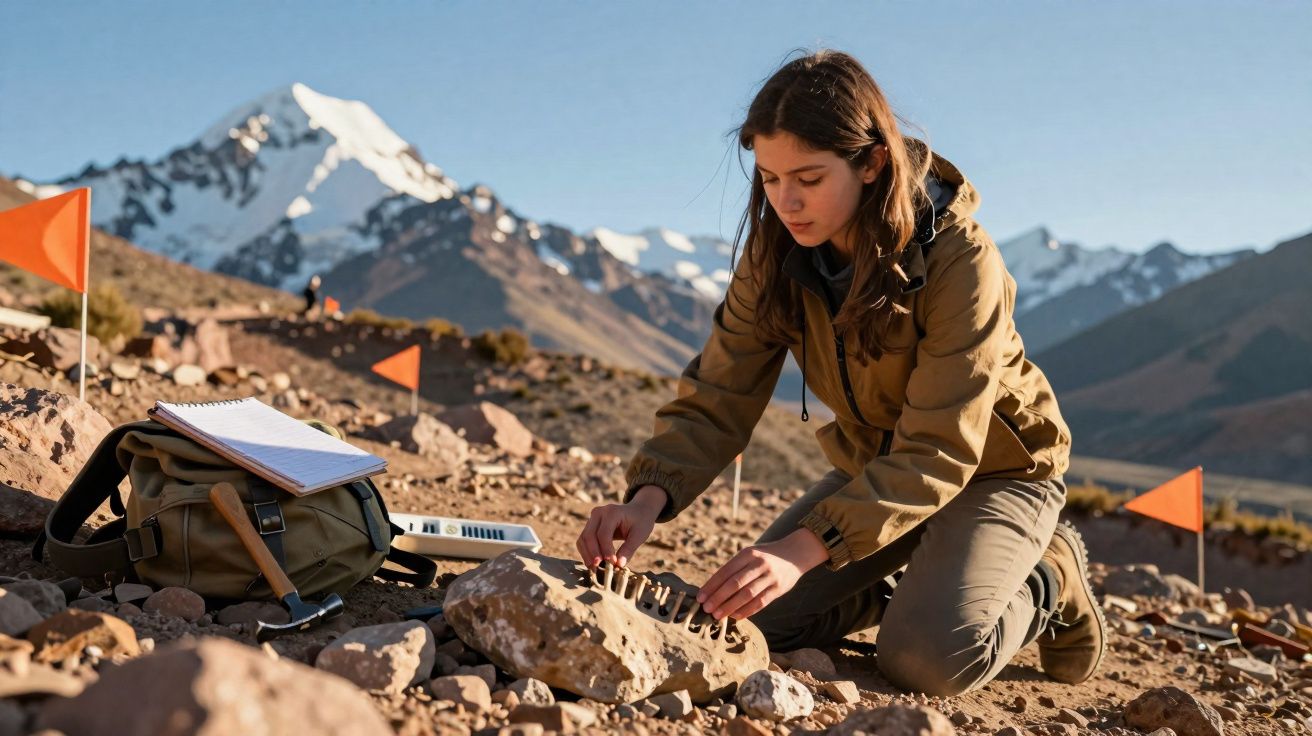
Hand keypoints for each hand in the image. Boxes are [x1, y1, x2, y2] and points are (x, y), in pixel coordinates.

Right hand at [576, 485, 666, 568]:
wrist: (638, 511)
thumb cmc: (640, 522)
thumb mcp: (639, 535)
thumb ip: (629, 549)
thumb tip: (619, 565)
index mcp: (612, 512)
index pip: (603, 534)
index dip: (606, 550)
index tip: (612, 564)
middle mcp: (599, 513)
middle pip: (589, 535)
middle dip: (593, 554)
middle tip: (599, 569)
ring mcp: (592, 518)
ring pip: (583, 538)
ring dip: (587, 555)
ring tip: (594, 569)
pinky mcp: (590, 525)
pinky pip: (583, 540)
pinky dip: (586, 552)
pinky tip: (592, 563)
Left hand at [696, 528, 828, 620]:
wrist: (794, 553)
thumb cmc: (764, 557)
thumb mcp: (749, 555)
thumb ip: (734, 569)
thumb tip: (712, 589)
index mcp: (747, 554)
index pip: (725, 571)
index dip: (712, 585)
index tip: (700, 597)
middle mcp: (759, 563)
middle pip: (735, 583)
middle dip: (718, 597)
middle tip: (706, 609)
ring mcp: (770, 576)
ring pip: (747, 594)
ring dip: (730, 606)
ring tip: (717, 615)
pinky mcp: (779, 588)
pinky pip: (760, 602)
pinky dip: (747, 611)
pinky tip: (736, 616)